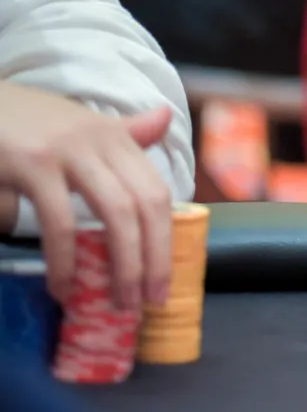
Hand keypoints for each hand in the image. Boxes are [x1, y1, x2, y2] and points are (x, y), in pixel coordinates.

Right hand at [0, 83, 173, 308]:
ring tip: (116, 302)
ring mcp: (70, 150)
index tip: (165, 279)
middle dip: (154, 257)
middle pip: (147, 203)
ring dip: (122, 265)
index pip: (157, 190)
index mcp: (117, 136)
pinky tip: (63, 287)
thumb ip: (123, 133)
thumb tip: (165, 118)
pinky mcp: (34, 163)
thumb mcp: (79, 125)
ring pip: (117, 212)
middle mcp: (102, 140)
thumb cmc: (25, 122)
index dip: (167, 237)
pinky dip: (66, 261)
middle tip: (149, 300)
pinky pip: (61, 222)